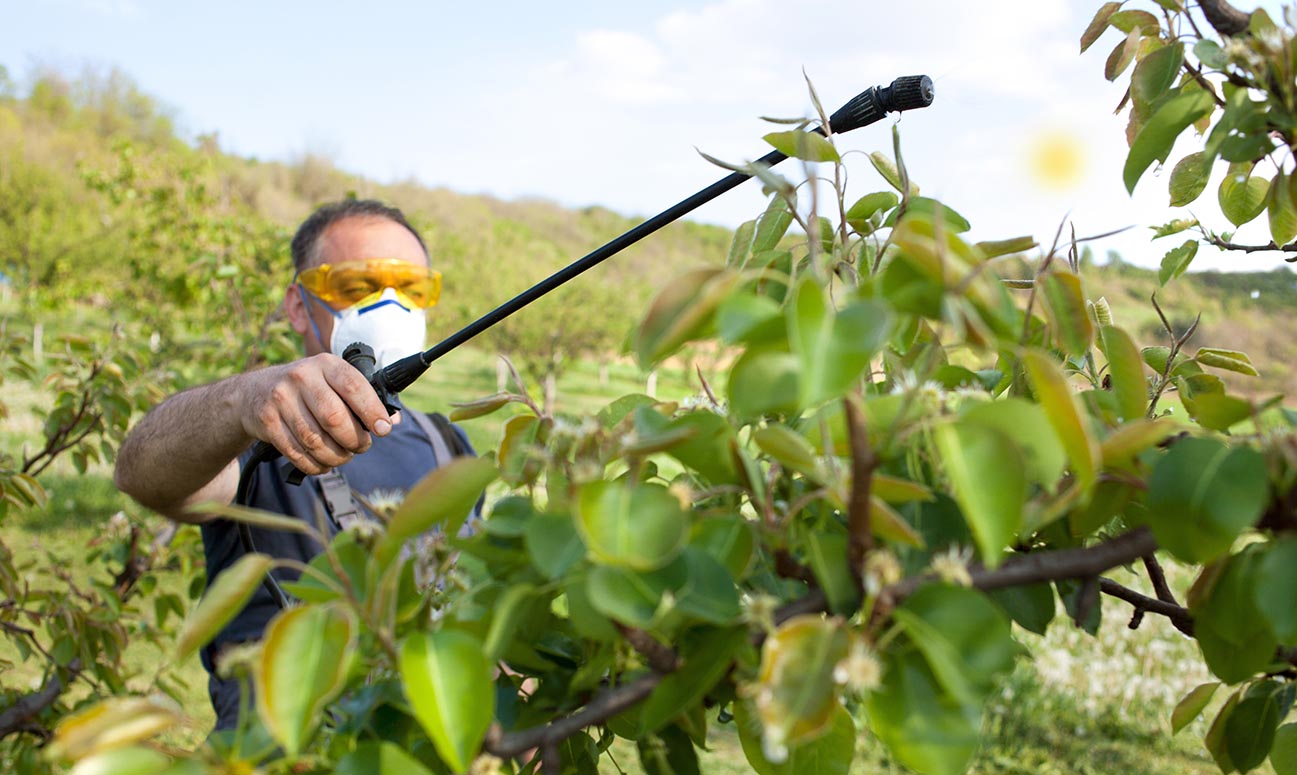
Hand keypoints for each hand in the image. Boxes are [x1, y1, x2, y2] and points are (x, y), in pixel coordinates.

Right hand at [237, 354, 399, 474]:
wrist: (253, 393)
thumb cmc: (306, 389)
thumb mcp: (332, 381)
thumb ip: (362, 397)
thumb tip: (393, 420)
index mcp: (325, 364)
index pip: (354, 387)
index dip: (372, 412)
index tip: (383, 429)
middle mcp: (301, 377)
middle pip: (334, 418)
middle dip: (354, 440)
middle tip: (361, 447)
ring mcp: (281, 399)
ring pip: (316, 440)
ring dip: (336, 456)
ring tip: (343, 455)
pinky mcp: (267, 421)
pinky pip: (297, 452)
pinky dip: (315, 464)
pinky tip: (323, 463)